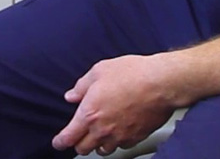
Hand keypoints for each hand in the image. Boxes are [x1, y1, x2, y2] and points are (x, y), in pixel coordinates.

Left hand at [51, 54, 174, 155]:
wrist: (160, 83)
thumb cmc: (133, 73)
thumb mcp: (101, 70)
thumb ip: (82, 85)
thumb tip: (72, 95)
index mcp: (89, 113)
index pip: (68, 137)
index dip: (60, 142)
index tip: (58, 142)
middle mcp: (102, 130)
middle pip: (82, 149)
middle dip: (79, 143)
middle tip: (81, 134)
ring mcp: (119, 136)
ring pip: (102, 150)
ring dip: (98, 143)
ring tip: (102, 131)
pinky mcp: (134, 138)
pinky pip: (121, 146)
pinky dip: (117, 140)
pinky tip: (120, 128)